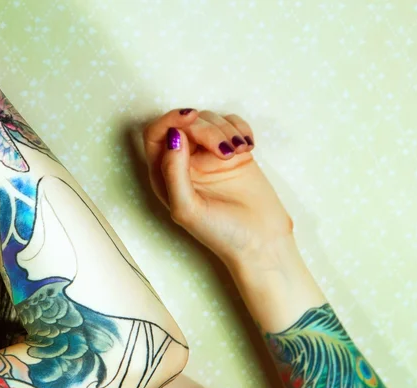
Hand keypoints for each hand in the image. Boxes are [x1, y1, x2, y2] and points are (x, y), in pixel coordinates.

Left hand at [142, 108, 294, 270]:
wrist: (260, 241)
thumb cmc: (220, 232)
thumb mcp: (187, 208)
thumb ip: (173, 173)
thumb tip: (173, 137)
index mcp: (164, 175)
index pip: (156, 134)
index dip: (169, 119)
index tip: (190, 117)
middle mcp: (183, 162)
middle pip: (186, 124)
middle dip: (207, 129)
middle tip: (225, 152)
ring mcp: (209, 156)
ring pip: (210, 119)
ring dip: (226, 130)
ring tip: (238, 153)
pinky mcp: (233, 152)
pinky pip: (232, 123)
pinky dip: (240, 128)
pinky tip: (247, 148)